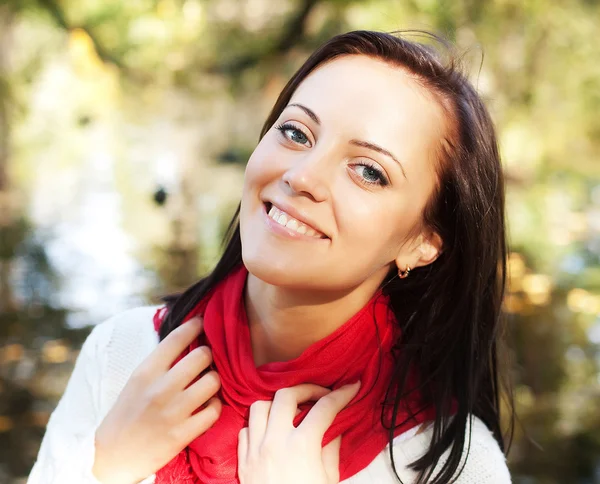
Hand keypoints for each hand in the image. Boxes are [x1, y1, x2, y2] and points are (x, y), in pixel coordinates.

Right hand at [92, 317, 221, 483]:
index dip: (195, 325)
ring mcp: (172, 413)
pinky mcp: (181, 435)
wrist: (111, 456)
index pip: (176, 339)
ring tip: (207, 383)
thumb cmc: (128, 412)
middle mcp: (159, 390)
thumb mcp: (137, 381)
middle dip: (208, 355)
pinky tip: (208, 405)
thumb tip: (187, 336)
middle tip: (205, 360)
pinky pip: (214, 410)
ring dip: (214, 380)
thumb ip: (160, 362)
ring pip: (212, 381)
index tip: (203, 321)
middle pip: (202, 356)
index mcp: (145, 372)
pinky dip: (215, 406)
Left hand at [237, 381, 360, 483]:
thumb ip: (330, 450)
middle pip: (286, 395)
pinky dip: (258, 425)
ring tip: (293, 409)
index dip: (342, 394)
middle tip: (321, 394)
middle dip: (306, 388)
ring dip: (277, 403)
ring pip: (259, 407)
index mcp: (301, 446)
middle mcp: (274, 441)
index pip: (324, 408)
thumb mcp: (329, 481)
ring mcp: (254, 450)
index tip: (352, 387)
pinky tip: (271, 431)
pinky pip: (245, 430)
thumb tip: (333, 429)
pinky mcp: (242, 463)